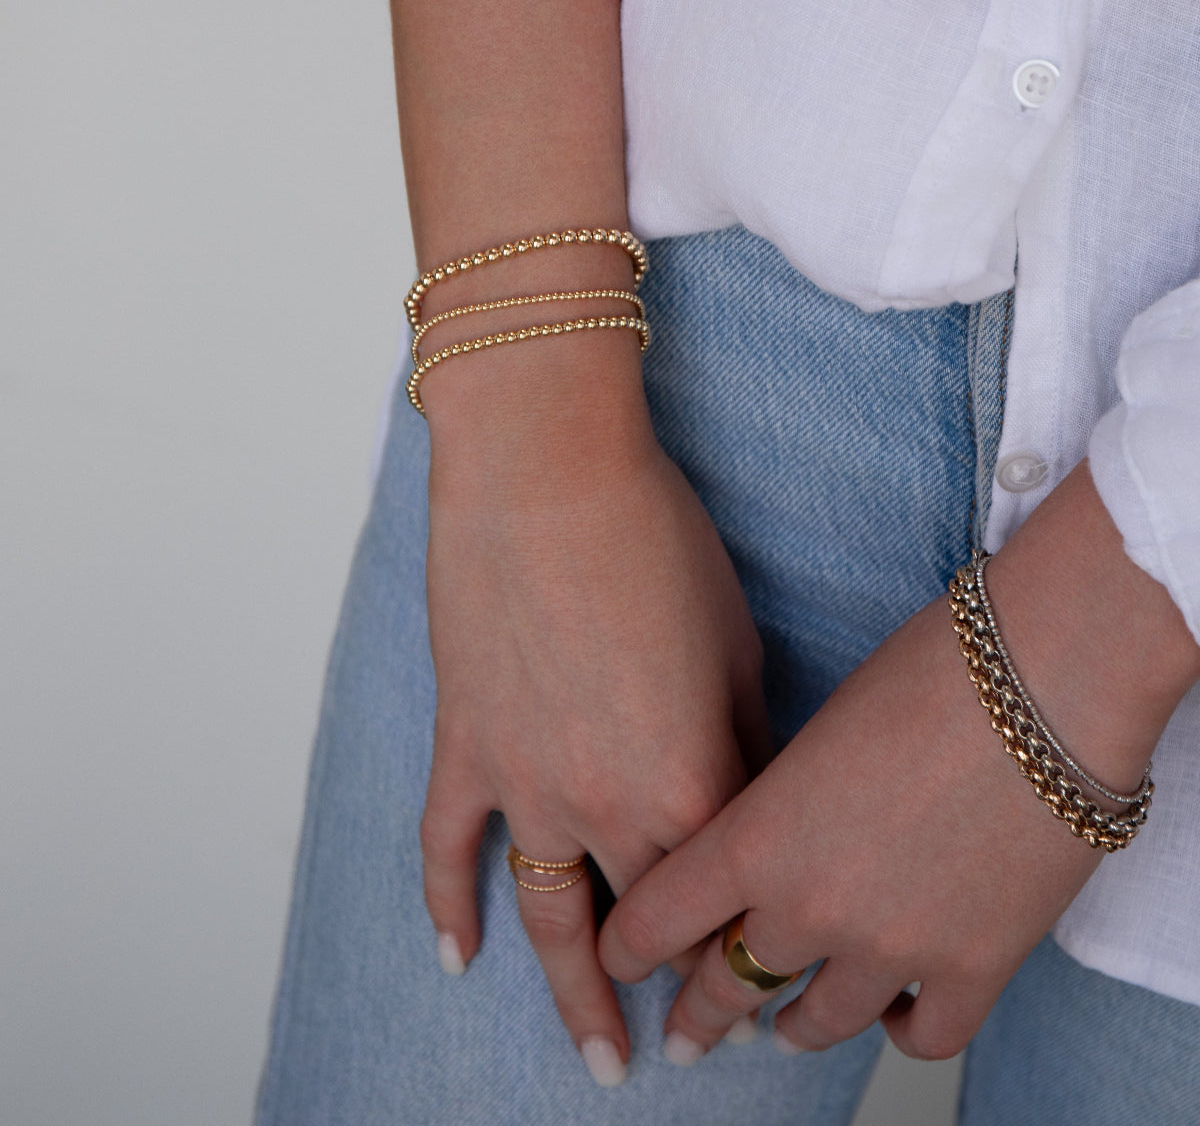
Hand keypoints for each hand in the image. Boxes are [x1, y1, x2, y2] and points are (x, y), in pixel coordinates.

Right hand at [419, 340, 769, 1082]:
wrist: (548, 474)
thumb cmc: (658, 541)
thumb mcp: (736, 645)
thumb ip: (743, 741)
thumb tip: (749, 796)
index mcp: (692, 780)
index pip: (730, 890)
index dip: (750, 936)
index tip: (762, 972)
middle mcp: (606, 805)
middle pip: (647, 925)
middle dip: (676, 993)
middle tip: (690, 1047)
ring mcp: (525, 783)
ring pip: (549, 917)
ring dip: (574, 997)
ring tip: (600, 1061)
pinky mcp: (465, 747)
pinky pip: (450, 847)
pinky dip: (449, 908)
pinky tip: (459, 957)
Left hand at [598, 595, 1107, 1060]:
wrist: (1044, 679)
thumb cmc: (920, 672)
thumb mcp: (810, 734)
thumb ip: (772, 808)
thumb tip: (764, 843)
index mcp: (754, 838)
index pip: (657, 920)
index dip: (626, 948)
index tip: (618, 959)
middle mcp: (810, 907)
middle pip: (730, 983)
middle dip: (700, 1011)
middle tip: (688, 1032)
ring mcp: (894, 946)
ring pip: (818, 1022)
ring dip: (794, 1027)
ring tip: (784, 1029)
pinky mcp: (978, 965)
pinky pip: (923, 1035)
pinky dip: (902, 1030)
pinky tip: (895, 1015)